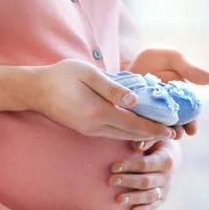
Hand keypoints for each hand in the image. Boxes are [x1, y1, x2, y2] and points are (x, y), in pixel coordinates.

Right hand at [28, 59, 175, 140]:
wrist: (35, 90)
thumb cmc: (61, 76)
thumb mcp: (87, 74)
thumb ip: (112, 88)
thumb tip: (135, 101)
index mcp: (98, 113)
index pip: (133, 124)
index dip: (154, 129)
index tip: (172, 131)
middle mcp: (95, 127)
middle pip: (130, 134)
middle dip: (152, 135)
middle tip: (173, 134)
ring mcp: (89, 130)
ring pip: (121, 136)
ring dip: (141, 135)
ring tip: (159, 132)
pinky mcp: (85, 129)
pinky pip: (112, 133)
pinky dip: (127, 132)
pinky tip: (135, 127)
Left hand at [109, 140, 178, 209]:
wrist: (174, 156)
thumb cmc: (159, 144)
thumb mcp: (156, 138)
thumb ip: (146, 140)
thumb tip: (136, 145)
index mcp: (166, 160)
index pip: (145, 165)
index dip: (129, 166)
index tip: (113, 167)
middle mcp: (168, 176)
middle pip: (146, 181)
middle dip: (127, 182)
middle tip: (111, 181)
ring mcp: (166, 189)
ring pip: (149, 196)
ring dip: (134, 198)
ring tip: (118, 199)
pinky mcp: (163, 198)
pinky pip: (154, 206)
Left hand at [127, 48, 208, 137]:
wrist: (131, 60)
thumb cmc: (157, 59)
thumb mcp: (173, 59)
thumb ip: (190, 69)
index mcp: (181, 100)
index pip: (190, 115)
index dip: (192, 123)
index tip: (192, 130)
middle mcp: (167, 111)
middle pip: (174, 126)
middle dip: (176, 132)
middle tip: (175, 135)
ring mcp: (151, 115)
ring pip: (156, 130)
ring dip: (158, 136)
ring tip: (156, 138)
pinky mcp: (135, 117)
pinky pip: (138, 128)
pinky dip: (139, 135)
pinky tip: (138, 141)